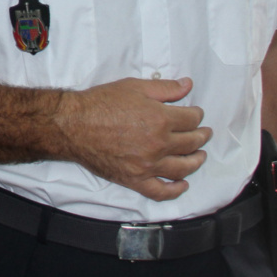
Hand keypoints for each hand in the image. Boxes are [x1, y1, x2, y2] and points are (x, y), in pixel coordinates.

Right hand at [56, 77, 211, 200]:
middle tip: (204, 133)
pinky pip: (161, 191)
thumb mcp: (133, 87)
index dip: (197, 115)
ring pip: (183, 168)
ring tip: (200, 156)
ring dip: (196, 161)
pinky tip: (183, 184)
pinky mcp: (135, 180)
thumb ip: (164, 88)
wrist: (72, 124)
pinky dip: (175, 190)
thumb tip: (187, 85)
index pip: (192, 119)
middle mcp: (158, 144)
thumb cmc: (100, 103)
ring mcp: (148, 165)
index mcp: (160, 119)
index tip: (196, 114)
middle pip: (192, 143)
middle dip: (202, 136)